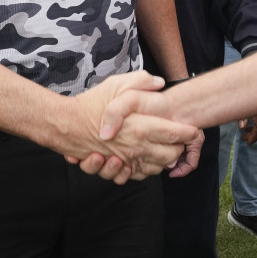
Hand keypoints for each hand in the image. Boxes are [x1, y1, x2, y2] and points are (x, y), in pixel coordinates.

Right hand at [67, 71, 196, 183]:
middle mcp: (136, 148)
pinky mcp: (116, 169)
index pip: (176, 134)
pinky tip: (142, 158)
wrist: (65, 126)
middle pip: (172, 156)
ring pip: (157, 169)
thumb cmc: (91, 104)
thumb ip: (141, 81)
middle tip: (178, 138)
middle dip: (179, 148)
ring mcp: (126, 161)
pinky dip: (144, 171)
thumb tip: (160, 83)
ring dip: (164, 161)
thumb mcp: (117, 84)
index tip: (191, 127)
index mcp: (141, 127)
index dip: (188, 132)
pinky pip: (138, 176)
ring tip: (163, 148)